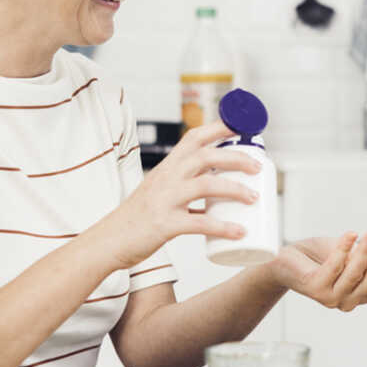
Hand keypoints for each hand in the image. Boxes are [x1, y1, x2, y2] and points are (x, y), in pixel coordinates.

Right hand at [86, 122, 260, 270]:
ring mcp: (165, 200)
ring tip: (254, 198)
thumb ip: (183, 184)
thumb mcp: (159, 190)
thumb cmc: (137, 217)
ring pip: (206, 185)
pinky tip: (239, 232)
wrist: (108, 241)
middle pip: (206, 156)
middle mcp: (166, 177)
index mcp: (167, 166)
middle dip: (236, 158)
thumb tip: (218, 186)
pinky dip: (223, 227)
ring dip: (235, 189)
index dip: (220, 128)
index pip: (194, 137)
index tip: (243, 126)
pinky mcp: (165, 224)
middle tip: (258, 167)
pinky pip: (199, 223)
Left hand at [268, 233, 366, 311]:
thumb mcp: (353, 255)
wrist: (287, 259)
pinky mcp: (315, 289)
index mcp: (361, 295)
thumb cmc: (321, 256)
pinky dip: (344, 249)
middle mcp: (348, 301)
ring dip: (365, 251)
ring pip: (355, 274)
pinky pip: (334, 267)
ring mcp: (331, 298)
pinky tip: (350, 235)